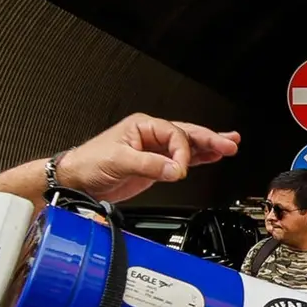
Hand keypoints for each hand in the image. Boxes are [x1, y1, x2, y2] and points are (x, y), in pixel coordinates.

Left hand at [54, 115, 239, 202]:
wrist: (76, 179)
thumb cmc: (89, 162)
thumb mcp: (119, 161)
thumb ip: (150, 165)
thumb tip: (175, 169)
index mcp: (142, 127)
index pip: (174, 135)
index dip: (182, 152)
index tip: (180, 169)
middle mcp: (150, 136)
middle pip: (186, 135)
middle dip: (209, 139)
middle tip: (230, 143)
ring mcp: (153, 151)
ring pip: (187, 146)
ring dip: (208, 147)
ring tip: (229, 146)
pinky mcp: (154, 166)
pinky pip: (180, 160)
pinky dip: (197, 159)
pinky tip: (211, 158)